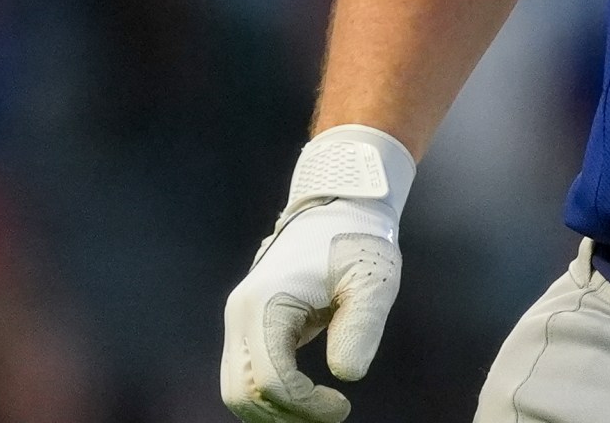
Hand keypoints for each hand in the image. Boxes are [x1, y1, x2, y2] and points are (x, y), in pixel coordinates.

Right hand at [221, 126, 414, 422]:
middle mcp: (240, 316)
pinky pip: (246, 375)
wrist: (338, 208)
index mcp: (265, 304)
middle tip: (332, 413)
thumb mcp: (373, 280)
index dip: (304, 404)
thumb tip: (347, 374)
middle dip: (285, 414)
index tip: (343, 406)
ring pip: (237, 389)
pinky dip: (271, 395)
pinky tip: (307, 396)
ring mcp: (239, 321)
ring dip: (275, 409)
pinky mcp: (248, 326)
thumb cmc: (359, 241)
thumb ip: (361, 325)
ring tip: (322, 409)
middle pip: (242, 393)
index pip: (270, 380)